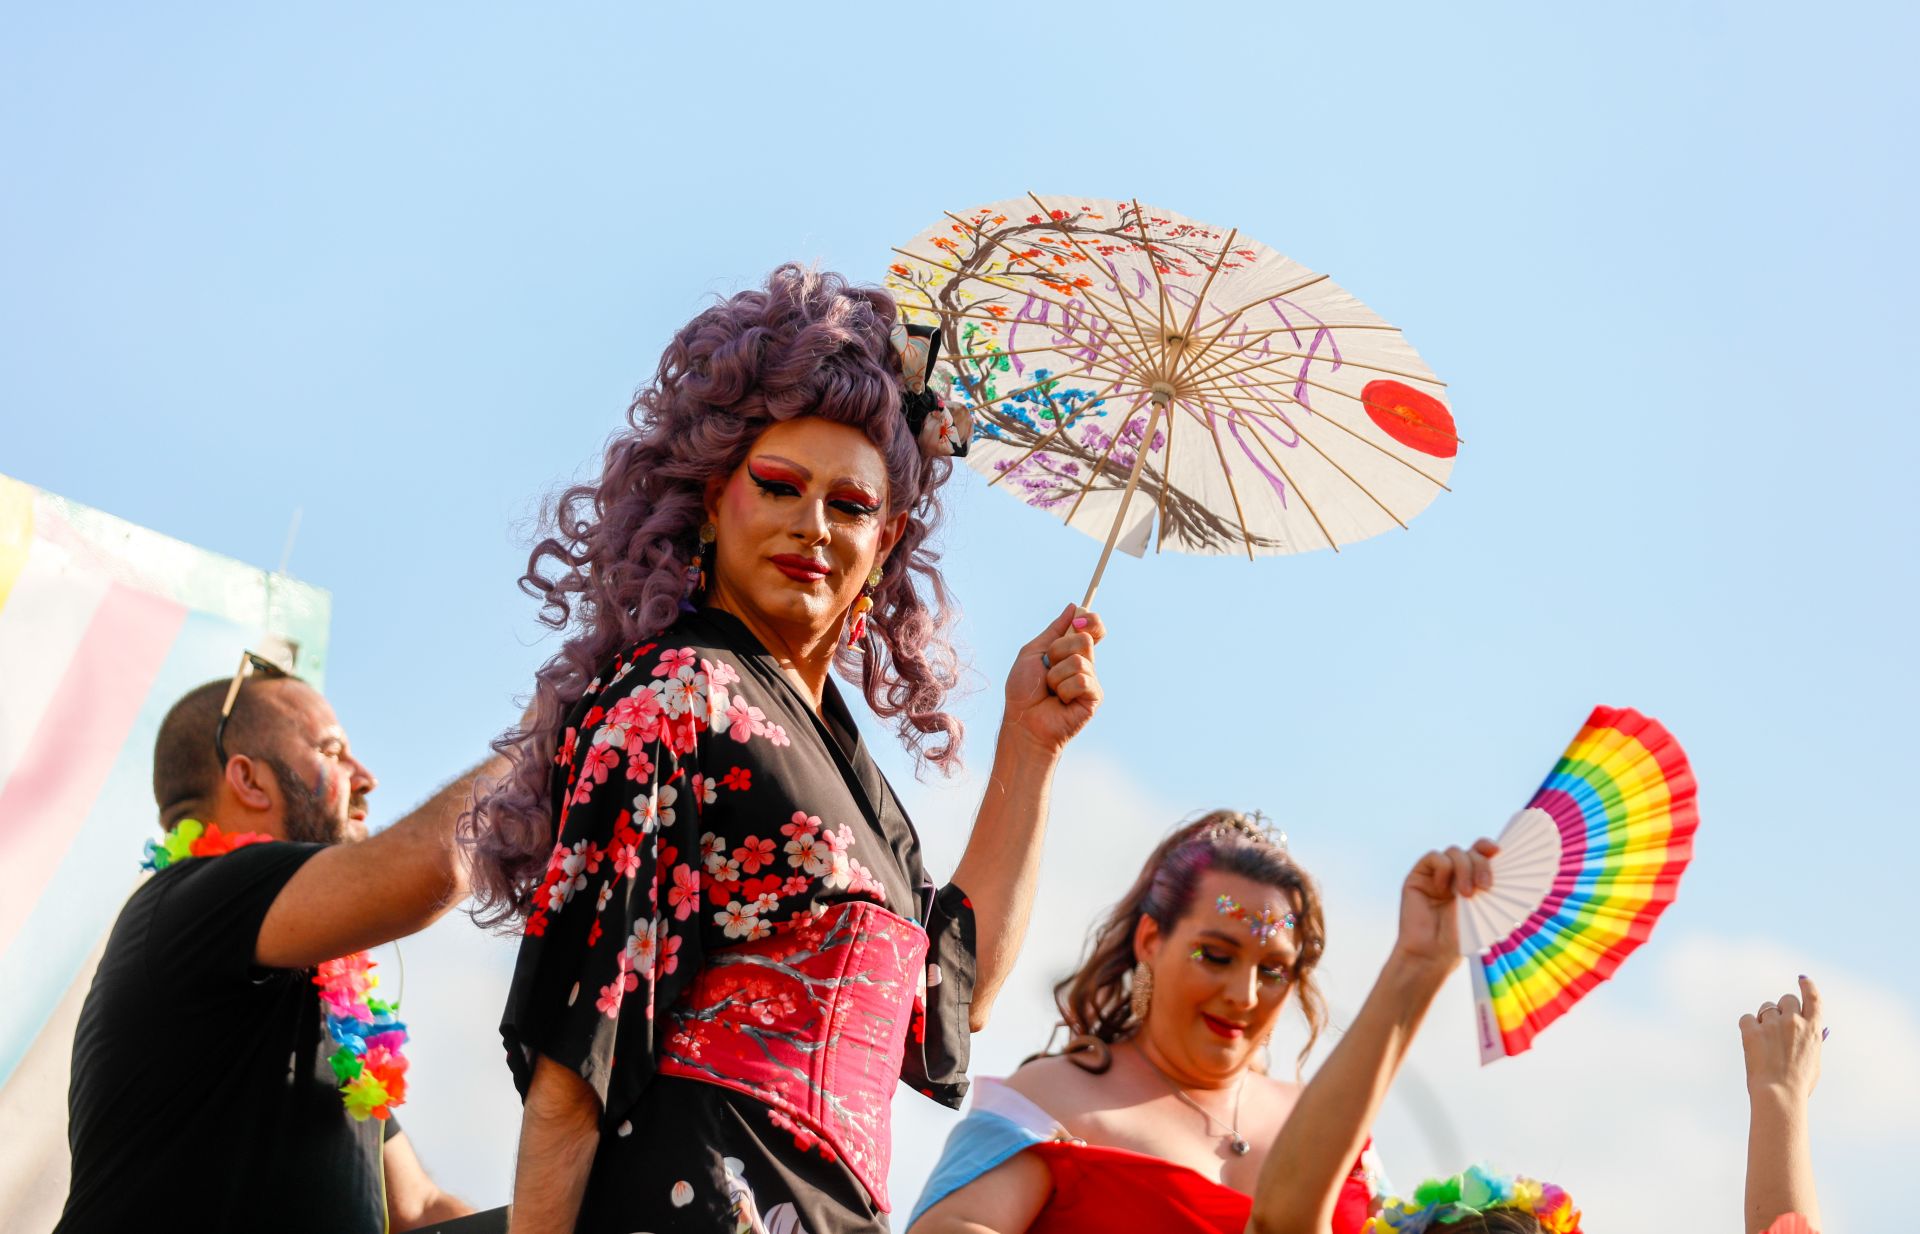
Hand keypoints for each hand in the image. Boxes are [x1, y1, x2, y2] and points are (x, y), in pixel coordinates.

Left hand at [1002, 604, 1105, 756]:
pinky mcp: (1094, 697)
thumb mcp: (1032, 652)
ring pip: (1079, 660)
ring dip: (1056, 675)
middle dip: (1058, 651)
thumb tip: (1074, 607)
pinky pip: (1082, 680)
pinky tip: (1060, 701)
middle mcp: (1084, 664)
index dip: (1091, 620)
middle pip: (1085, 638)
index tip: (1078, 622)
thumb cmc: (1023, 691)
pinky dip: (1064, 689)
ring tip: (1050, 690)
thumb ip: (1054, 630)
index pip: (1093, 627)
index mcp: (1071, 652)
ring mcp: (1090, 681)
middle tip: (1048, 669)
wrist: (1023, 722)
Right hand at [1391, 839, 1497, 972]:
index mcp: (1472, 881)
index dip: (1488, 847)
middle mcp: (1454, 875)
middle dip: (1482, 865)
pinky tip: (1444, 889)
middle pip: (1471, 851)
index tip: (1499, 851)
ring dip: (1465, 869)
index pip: (1481, 854)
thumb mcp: (1483, 909)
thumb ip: (1487, 884)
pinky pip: (1434, 857)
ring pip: (1454, 852)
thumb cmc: (1460, 939)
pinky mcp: (1418, 877)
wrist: (1432, 955)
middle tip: (1485, 887)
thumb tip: (1501, 861)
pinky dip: (1444, 868)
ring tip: (1466, 895)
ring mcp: (1436, 875)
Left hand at [1741, 975, 1822, 1105]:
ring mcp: (1773, 1024)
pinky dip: (1748, 1027)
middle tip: (1777, 1024)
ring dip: (1765, 1020)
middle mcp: (1794, 1021)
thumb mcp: (1814, 1062)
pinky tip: (1752, 1043)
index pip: (1813, 998)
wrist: (1780, 1094)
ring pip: (1766, 1008)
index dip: (1808, 986)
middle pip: (1786, 999)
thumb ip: (1813, 1042)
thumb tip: (1817, 1029)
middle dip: (1782, 1008)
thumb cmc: (1799, 1083)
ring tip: (1766, 1044)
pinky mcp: (1752, 1030)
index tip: (1802, 979)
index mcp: (1813, 1029)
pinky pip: (1747, 1018)